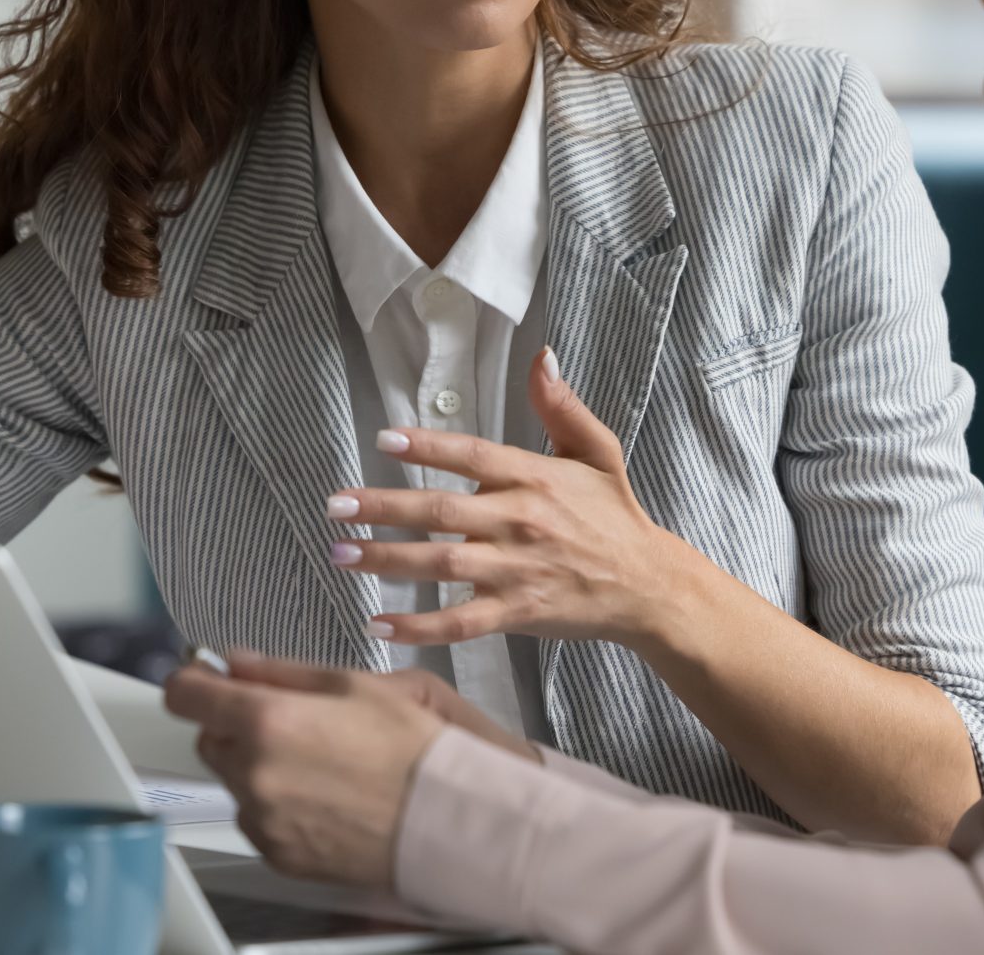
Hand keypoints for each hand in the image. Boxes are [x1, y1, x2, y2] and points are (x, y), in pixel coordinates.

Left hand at [162, 654, 458, 889]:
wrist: (442, 817)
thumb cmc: (409, 747)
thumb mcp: (352, 685)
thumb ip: (281, 672)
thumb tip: (235, 663)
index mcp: (266, 720)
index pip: (185, 695)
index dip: (193, 681)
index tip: (206, 679)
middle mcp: (253, 772)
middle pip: (209, 739)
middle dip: (236, 725)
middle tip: (289, 722)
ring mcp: (262, 819)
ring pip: (235, 781)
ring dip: (258, 767)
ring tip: (318, 765)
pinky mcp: (276, 853)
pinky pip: (258, 820)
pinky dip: (277, 807)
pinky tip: (322, 798)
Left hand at [326, 348, 699, 651]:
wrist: (648, 586)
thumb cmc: (615, 517)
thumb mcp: (598, 452)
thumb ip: (562, 407)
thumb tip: (542, 356)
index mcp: (535, 477)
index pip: (472, 456)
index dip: (427, 447)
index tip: (382, 440)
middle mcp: (520, 522)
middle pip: (442, 511)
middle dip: (383, 507)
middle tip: (335, 505)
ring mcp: (516, 570)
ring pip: (441, 564)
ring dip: (387, 560)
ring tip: (340, 554)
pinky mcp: (517, 612)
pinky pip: (460, 621)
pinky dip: (418, 625)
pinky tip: (378, 623)